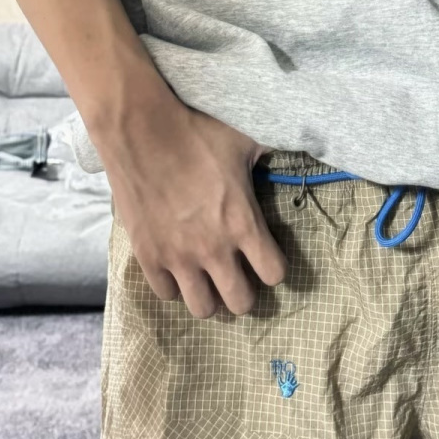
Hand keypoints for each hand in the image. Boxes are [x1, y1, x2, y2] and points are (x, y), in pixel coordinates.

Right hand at [90, 72, 285, 319]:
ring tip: (209, 280)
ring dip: (210, 296)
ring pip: (203, 309)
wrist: (141, 130)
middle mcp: (214, 248)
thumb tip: (296, 148)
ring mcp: (178, 256)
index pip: (274, 274)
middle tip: (238, 276)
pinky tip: (178, 268)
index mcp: (243, 223)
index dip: (274, 267)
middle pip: (241, 303)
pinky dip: (174, 285)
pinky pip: (166, 294)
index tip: (266, 257)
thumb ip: (271, 156)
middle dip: (245, 292)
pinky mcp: (148, 255)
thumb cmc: (196, 132)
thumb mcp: (244, 141)